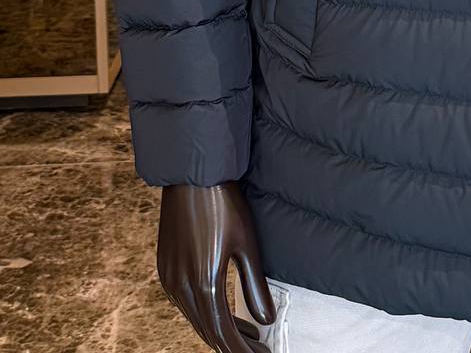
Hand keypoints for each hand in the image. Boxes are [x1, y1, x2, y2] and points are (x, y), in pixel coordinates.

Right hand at [157, 181, 275, 351]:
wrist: (191, 173)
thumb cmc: (223, 202)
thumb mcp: (247, 243)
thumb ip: (254, 285)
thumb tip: (266, 321)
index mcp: (205, 282)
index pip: (224, 334)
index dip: (243, 350)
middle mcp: (182, 286)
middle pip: (207, 331)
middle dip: (233, 345)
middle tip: (257, 350)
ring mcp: (170, 277)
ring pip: (195, 318)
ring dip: (219, 330)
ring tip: (247, 335)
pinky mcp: (165, 267)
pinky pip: (184, 302)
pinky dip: (204, 312)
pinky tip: (222, 310)